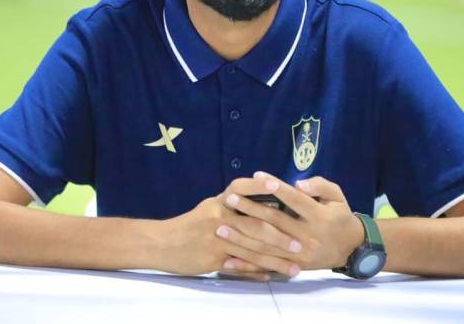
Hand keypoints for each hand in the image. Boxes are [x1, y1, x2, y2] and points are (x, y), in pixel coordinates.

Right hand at [154, 178, 304, 279]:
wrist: (161, 244)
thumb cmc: (190, 226)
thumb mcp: (210, 209)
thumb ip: (234, 208)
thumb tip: (266, 207)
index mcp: (219, 202)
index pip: (241, 189)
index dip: (260, 187)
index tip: (281, 186)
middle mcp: (218, 217)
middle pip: (254, 225)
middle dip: (281, 236)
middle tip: (302, 243)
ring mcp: (215, 238)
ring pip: (251, 250)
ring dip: (275, 260)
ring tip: (295, 267)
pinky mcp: (212, 258)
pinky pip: (239, 267)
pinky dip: (256, 272)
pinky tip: (272, 276)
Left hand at [221, 172, 364, 270]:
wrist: (350, 249)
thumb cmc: (340, 216)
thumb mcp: (337, 196)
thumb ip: (319, 186)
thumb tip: (298, 184)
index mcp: (318, 216)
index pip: (294, 200)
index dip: (276, 188)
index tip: (257, 176)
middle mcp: (307, 236)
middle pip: (275, 222)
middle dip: (250, 209)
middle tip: (229, 198)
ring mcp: (298, 255)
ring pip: (266, 246)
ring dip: (242, 237)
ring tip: (221, 227)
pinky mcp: (292, 267)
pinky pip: (267, 266)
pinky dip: (247, 265)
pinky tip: (229, 260)